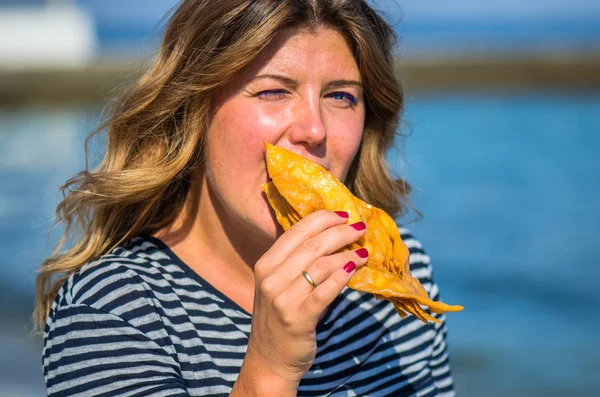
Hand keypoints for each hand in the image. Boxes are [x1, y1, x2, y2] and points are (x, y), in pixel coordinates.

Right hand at [238, 210, 368, 391]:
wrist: (269, 360)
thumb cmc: (278, 318)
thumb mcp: (277, 285)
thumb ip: (295, 262)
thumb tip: (331, 236)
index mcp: (264, 264)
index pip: (295, 231)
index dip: (322, 218)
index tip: (343, 214)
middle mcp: (270, 278)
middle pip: (311, 244)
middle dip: (340, 232)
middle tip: (359, 227)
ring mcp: (282, 298)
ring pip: (321, 264)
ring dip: (347, 253)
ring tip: (363, 250)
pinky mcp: (298, 318)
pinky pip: (326, 290)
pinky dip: (343, 275)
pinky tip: (357, 267)